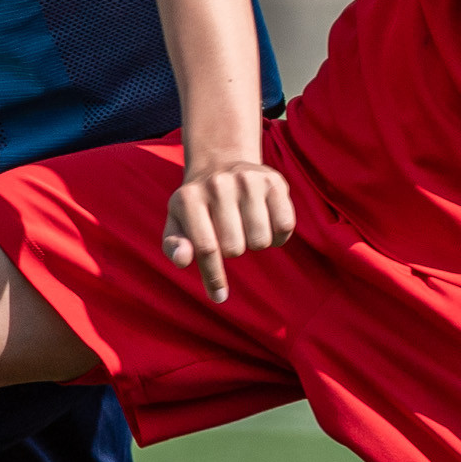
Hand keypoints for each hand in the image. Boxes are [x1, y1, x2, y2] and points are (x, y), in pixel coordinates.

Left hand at [162, 152, 295, 302]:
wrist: (221, 164)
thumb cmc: (196, 207)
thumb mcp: (178, 224)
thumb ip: (174, 246)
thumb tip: (184, 259)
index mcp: (188, 198)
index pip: (205, 248)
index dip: (213, 277)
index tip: (219, 297)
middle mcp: (217, 184)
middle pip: (235, 248)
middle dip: (233, 251)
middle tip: (229, 236)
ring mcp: (247, 180)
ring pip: (260, 240)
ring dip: (254, 243)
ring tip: (245, 228)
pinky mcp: (273, 181)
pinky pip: (285, 226)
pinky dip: (278, 236)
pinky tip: (266, 225)